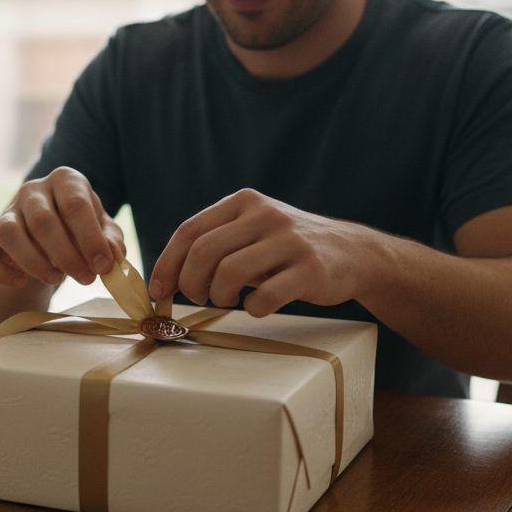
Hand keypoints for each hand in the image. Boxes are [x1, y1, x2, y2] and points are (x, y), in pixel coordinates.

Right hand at [0, 167, 124, 287]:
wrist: (39, 244)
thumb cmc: (77, 233)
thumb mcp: (101, 234)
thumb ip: (111, 242)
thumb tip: (112, 256)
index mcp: (65, 181)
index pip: (75, 205)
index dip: (90, 239)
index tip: (103, 266)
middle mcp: (32, 191)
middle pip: (43, 221)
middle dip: (67, 255)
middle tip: (85, 279)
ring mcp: (6, 212)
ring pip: (10, 233)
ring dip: (35, 262)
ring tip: (56, 279)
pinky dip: (0, 272)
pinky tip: (20, 282)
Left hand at [149, 189, 370, 315]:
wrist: (352, 253)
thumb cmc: (287, 248)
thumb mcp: (251, 230)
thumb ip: (215, 243)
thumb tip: (167, 278)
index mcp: (244, 202)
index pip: (190, 231)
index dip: (167, 263)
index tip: (158, 290)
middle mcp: (265, 215)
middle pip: (204, 252)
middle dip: (190, 283)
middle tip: (196, 298)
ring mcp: (290, 241)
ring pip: (229, 273)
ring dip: (219, 296)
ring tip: (226, 300)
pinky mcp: (310, 269)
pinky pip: (265, 296)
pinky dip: (253, 309)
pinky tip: (258, 306)